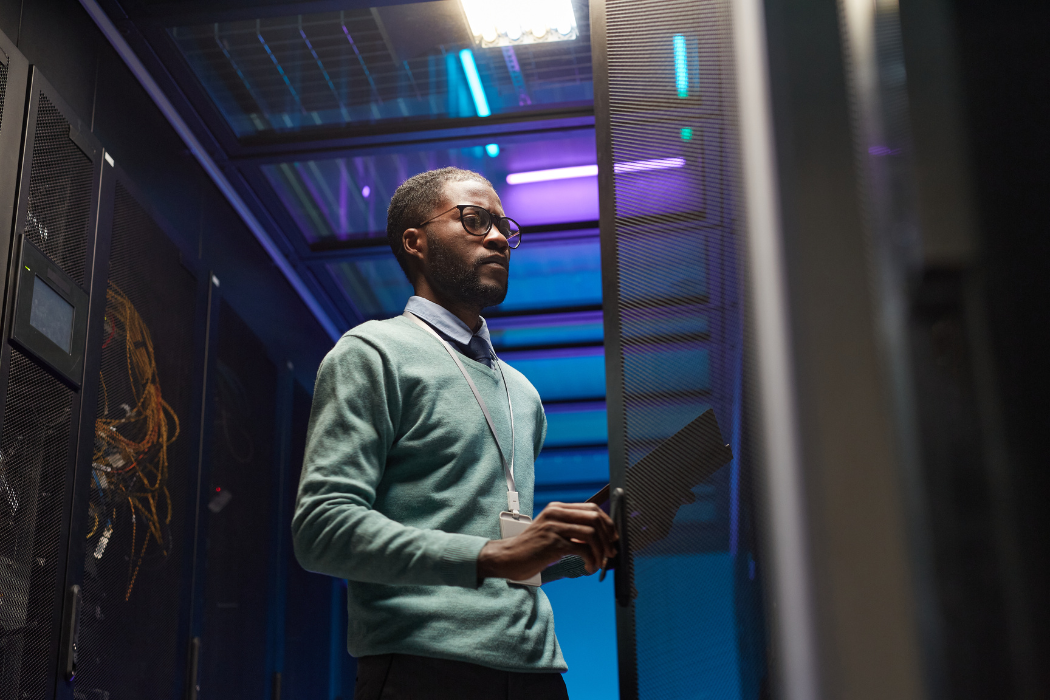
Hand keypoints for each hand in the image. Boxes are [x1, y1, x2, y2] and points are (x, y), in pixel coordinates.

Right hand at [477, 502, 618, 581]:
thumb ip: (571, 530)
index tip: (613, 538)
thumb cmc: (532, 548)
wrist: (508, 558)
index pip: (592, 508)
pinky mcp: (553, 542)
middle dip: (608, 537)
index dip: (607, 523)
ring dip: (601, 551)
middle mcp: (556, 513)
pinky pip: (582, 549)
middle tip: (610, 553)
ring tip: (600, 562)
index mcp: (557, 508)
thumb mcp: (552, 532)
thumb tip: (598, 538)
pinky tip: (588, 567)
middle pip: (595, 518)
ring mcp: (554, 527)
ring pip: (592, 533)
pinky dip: (591, 560)